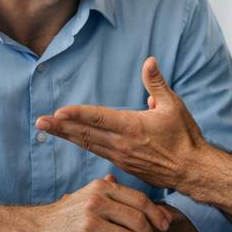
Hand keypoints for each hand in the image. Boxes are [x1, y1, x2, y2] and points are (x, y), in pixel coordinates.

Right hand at [28, 175, 171, 231]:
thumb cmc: (69, 215)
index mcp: (101, 188)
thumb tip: (154, 206)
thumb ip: (118, 196)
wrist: (37, 229)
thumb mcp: (90, 195)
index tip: (164, 225)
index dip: (157, 214)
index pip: (140, 200)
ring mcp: (90, 223)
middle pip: (139, 221)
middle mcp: (96, 203)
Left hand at [35, 57, 209, 192]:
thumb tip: (149, 61)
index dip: (77, 114)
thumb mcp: (173, 105)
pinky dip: (82, 144)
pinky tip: (72, 139)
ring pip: (88, 144)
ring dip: (66, 135)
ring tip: (47, 129)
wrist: (192, 171)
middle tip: (39, 121)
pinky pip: (97, 152)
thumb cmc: (185, 136)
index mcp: (132, 127)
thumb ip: (157, 83)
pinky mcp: (123, 165)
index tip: (58, 111)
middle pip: (85, 133)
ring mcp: (121, 157)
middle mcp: (122, 144)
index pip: (99, 118)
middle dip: (61, 127)